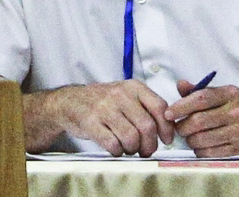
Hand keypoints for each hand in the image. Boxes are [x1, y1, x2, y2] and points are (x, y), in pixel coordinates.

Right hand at [41, 80, 171, 155]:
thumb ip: (146, 107)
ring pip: (131, 138)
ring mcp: (104, 108)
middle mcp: (120, 95)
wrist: (70, 101)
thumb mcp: (126, 95)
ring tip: (129, 148)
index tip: (167, 139)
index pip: (159, 107)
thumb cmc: (104, 102)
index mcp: (133, 87)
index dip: (166, 127)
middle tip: (146, 150)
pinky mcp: (91, 122)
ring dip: (133, 149)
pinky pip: (113, 144)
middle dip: (150, 144)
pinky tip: (116, 148)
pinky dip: (118, 151)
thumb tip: (168, 128)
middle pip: (147, 126)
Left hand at [165, 83, 238, 157]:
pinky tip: (201, 146)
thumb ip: (201, 91)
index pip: (201, 98)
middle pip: (198, 121)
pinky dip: (199, 151)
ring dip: (190, 140)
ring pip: (202, 139)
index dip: (181, 106)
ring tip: (191, 137)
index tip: (168, 113)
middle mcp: (236, 113)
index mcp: (231, 94)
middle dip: (182, 126)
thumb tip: (180, 85)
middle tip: (178, 128)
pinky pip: (210, 153)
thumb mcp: (224, 94)